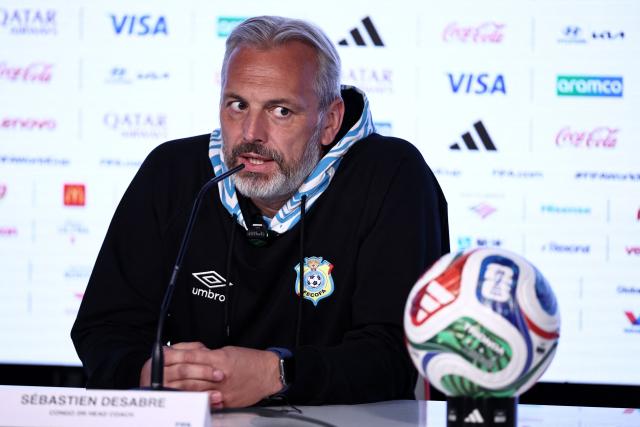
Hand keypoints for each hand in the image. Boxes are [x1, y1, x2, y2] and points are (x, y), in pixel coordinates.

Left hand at [139, 342, 281, 407]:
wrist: (268, 373)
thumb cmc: (249, 360)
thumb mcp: (226, 351)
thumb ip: (206, 354)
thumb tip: (186, 354)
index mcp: (219, 359)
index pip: (191, 356)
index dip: (174, 355)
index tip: (161, 354)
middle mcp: (220, 375)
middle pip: (189, 374)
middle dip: (172, 372)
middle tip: (156, 371)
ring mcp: (222, 390)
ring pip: (194, 390)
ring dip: (178, 388)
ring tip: (164, 388)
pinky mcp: (226, 402)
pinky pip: (205, 402)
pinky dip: (193, 401)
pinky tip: (182, 401)